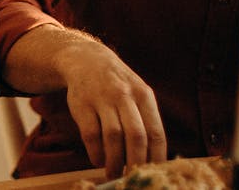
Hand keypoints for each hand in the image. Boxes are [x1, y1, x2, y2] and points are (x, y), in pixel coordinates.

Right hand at [57, 39, 167, 178]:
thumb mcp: (136, 93)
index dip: (156, 157)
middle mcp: (124, 95)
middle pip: (136, 136)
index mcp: (144, 95)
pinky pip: (91, 134)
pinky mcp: (82, 104)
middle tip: (132, 179)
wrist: (86, 60)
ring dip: (114, 161)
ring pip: (113, 137)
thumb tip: (155, 159)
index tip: (153, 174)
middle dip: (135, 163)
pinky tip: (98, 160)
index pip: (155, 132)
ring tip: (113, 174)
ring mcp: (102, 99)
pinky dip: (96, 152)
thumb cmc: (117, 85)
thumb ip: (145, 121)